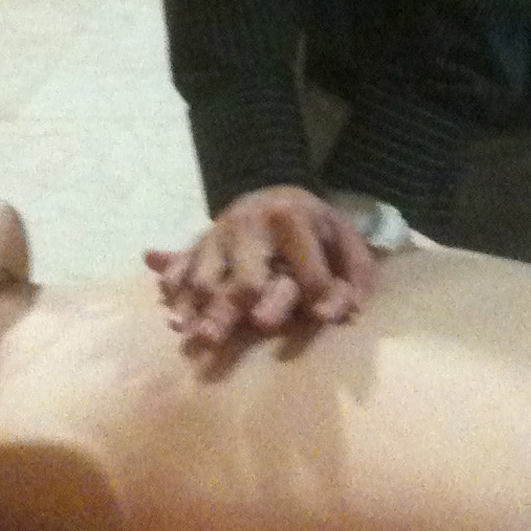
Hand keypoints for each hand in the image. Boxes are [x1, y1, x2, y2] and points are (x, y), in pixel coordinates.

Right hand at [145, 185, 377, 348]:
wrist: (273, 193)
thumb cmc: (314, 227)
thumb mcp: (345, 237)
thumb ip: (357, 271)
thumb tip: (352, 310)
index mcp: (292, 219)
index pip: (306, 268)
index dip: (318, 292)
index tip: (322, 317)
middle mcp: (250, 225)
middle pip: (243, 278)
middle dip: (232, 307)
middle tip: (219, 337)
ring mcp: (219, 236)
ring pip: (203, 276)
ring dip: (195, 307)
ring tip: (189, 334)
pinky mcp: (199, 245)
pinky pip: (179, 266)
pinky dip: (173, 289)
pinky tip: (173, 317)